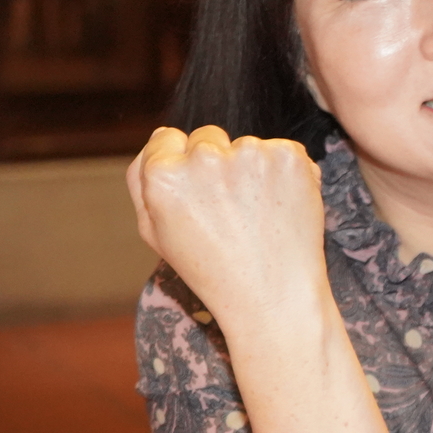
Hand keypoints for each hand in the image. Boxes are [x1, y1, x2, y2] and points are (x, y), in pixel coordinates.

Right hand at [126, 126, 329, 329]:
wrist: (272, 295)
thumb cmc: (211, 268)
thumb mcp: (156, 232)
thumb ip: (143, 180)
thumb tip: (160, 137)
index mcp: (163, 175)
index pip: (167, 138)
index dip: (182, 166)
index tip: (197, 193)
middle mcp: (205, 158)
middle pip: (208, 137)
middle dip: (217, 163)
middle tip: (229, 210)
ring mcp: (251, 154)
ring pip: (247, 146)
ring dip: (253, 170)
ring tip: (257, 215)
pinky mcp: (289, 157)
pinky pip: (282, 152)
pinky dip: (285, 174)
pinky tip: (281, 207)